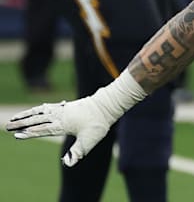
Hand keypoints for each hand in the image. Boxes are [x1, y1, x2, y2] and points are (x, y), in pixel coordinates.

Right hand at [6, 71, 144, 165]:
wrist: (107, 105)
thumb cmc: (98, 124)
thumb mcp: (89, 141)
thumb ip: (77, 152)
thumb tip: (67, 164)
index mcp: (62, 124)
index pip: (41, 130)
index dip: (28, 133)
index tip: (15, 135)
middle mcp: (59, 115)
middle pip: (36, 120)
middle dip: (21, 123)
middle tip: (7, 126)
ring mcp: (62, 109)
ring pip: (40, 111)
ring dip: (26, 114)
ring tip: (15, 117)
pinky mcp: (66, 106)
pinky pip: (48, 107)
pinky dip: (38, 109)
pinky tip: (35, 110)